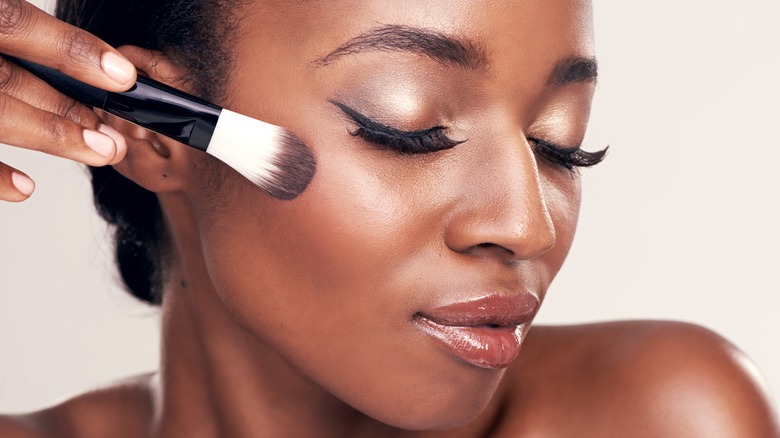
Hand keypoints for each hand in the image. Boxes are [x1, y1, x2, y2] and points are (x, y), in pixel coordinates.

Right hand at [0, 0, 135, 201]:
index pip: (13, 24)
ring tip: (97, 154)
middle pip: (6, 80)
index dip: (70, 50)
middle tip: (116, 136)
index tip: (122, 76)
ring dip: (47, 137)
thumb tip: (76, 58)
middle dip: (68, 110)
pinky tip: (25, 188)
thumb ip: (7, 26)